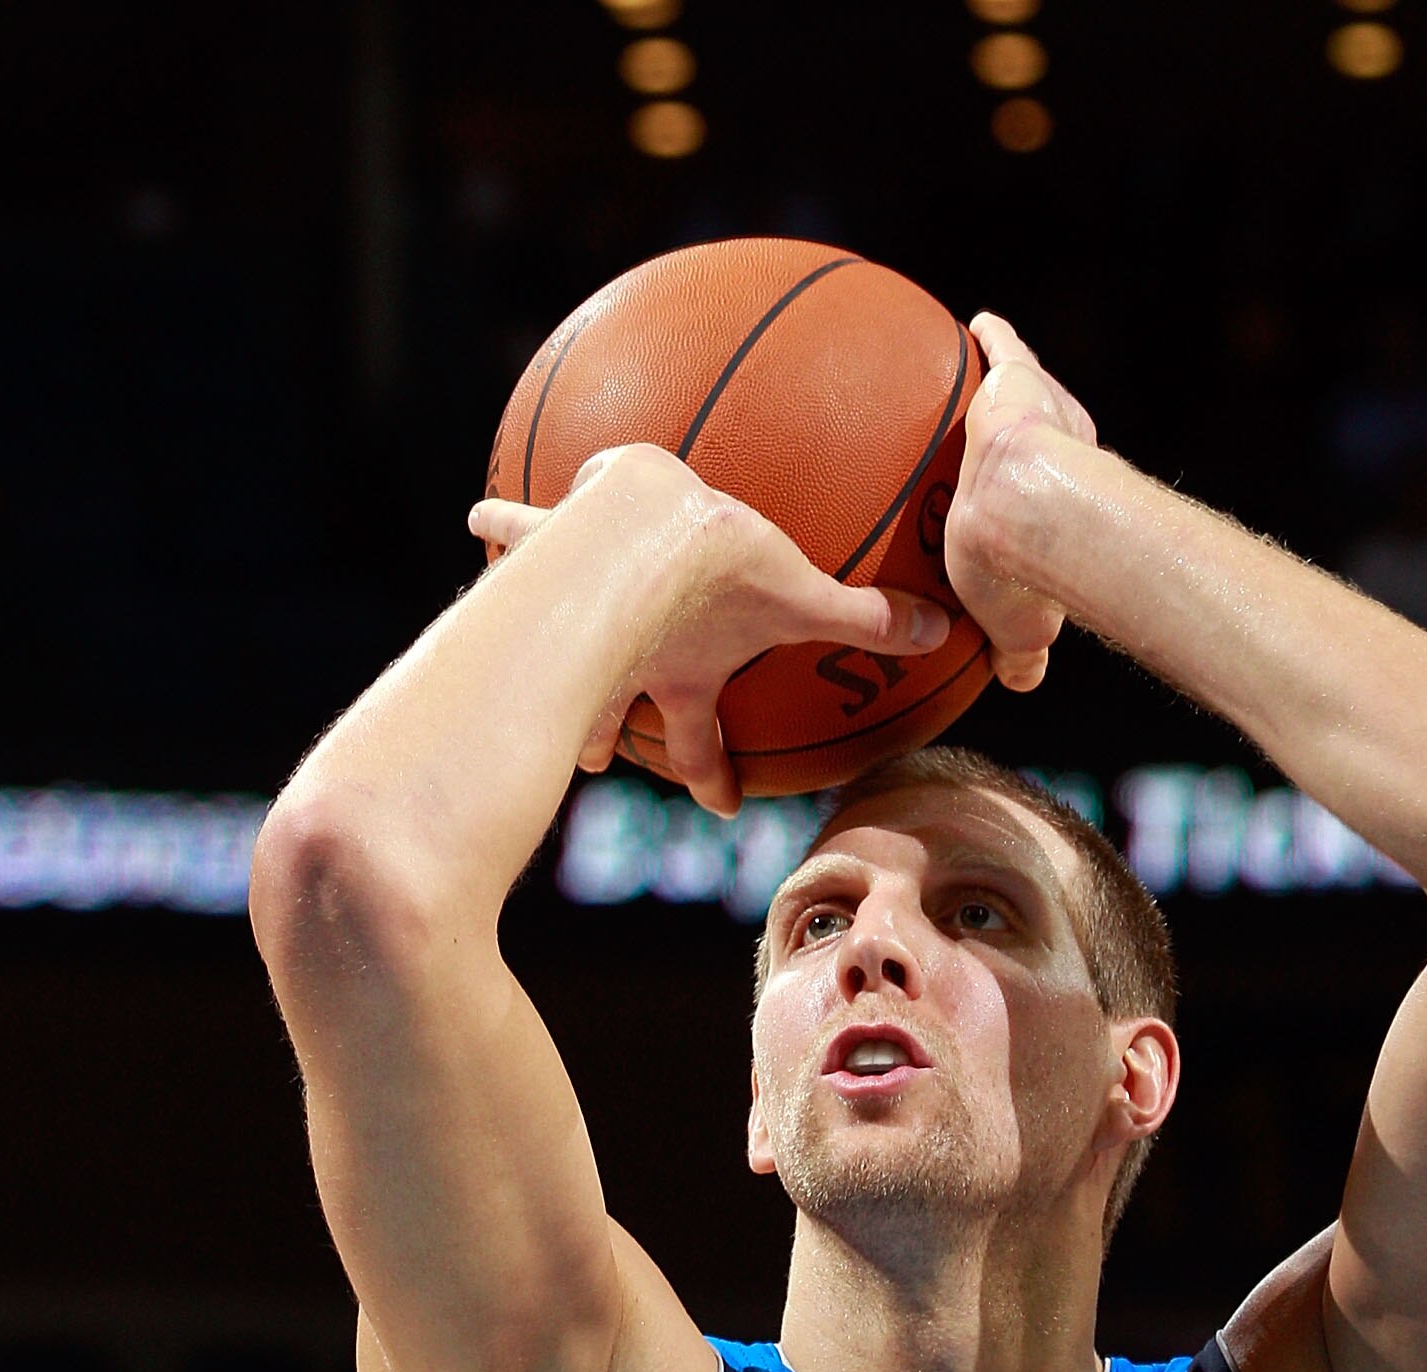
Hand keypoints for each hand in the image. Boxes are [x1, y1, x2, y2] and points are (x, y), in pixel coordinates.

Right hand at [469, 446, 947, 816]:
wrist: (630, 528)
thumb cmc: (715, 570)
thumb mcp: (800, 593)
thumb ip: (867, 616)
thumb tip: (946, 634)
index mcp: (682, 674)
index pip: (699, 746)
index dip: (713, 777)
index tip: (727, 804)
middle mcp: (623, 655)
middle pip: (614, 708)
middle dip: (605, 732)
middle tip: (601, 755)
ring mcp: (577, 611)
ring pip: (552, 638)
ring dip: (536, 638)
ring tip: (515, 638)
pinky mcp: (549, 547)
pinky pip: (524, 532)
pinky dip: (505, 523)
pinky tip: (479, 512)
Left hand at [943, 313, 1096, 693]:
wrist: (1023, 514)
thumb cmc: (1022, 574)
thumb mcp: (1019, 629)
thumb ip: (1020, 651)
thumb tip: (1021, 678)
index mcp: (1063, 510)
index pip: (1053, 505)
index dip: (1042, 507)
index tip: (1022, 510)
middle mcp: (1061, 456)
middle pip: (1041, 448)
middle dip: (1028, 448)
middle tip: (998, 453)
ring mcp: (1040, 416)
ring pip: (1021, 400)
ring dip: (1003, 393)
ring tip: (974, 391)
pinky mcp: (1016, 382)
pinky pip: (1002, 349)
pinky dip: (992, 338)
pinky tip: (975, 328)